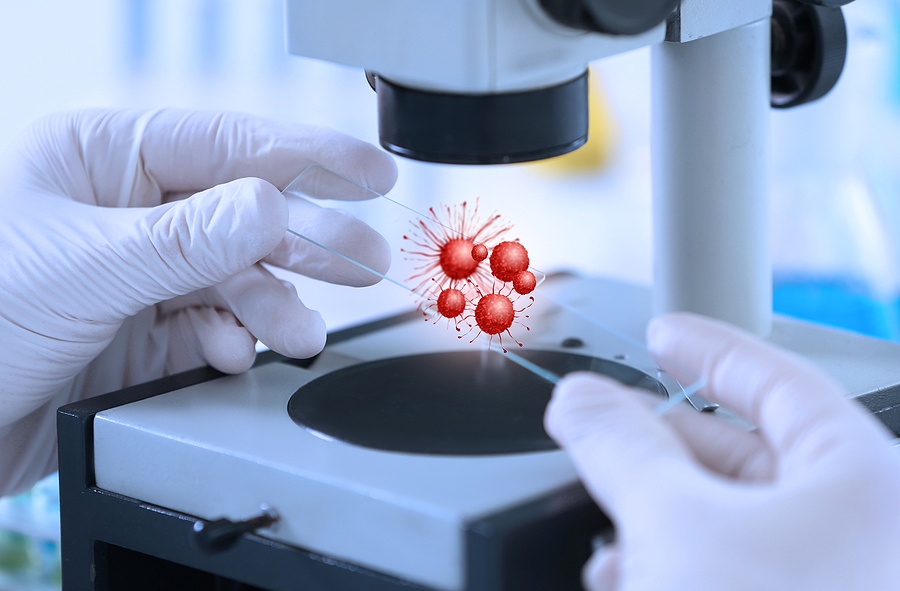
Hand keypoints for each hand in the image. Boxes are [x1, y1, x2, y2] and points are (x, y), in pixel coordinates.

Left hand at [0, 109, 396, 493]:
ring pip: (236, 276)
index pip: (227, 144)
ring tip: (301, 334)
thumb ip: (186, 240)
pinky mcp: (143, 331)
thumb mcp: (82, 268)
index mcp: (103, 159)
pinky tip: (233, 354)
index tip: (370, 172)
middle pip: (244, 212)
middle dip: (307, 238)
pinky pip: (213, 325)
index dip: (306, 156)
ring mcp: (138, 272)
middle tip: (365, 259)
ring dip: (273, 304)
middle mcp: (127, 210)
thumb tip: (272, 206)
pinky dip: (233, 341)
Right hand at [545, 313, 899, 590]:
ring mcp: (833, 583)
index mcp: (864, 481)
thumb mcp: (676, 527)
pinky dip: (674, 570)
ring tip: (609, 544)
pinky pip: (728, 575)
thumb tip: (579, 398)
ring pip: (728, 527)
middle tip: (596, 436)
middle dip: (658, 453)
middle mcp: (862, 531)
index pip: (773, 380)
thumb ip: (621, 447)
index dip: (707, 349)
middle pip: (742, 458)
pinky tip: (631, 584)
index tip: (663, 334)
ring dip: (654, 525)